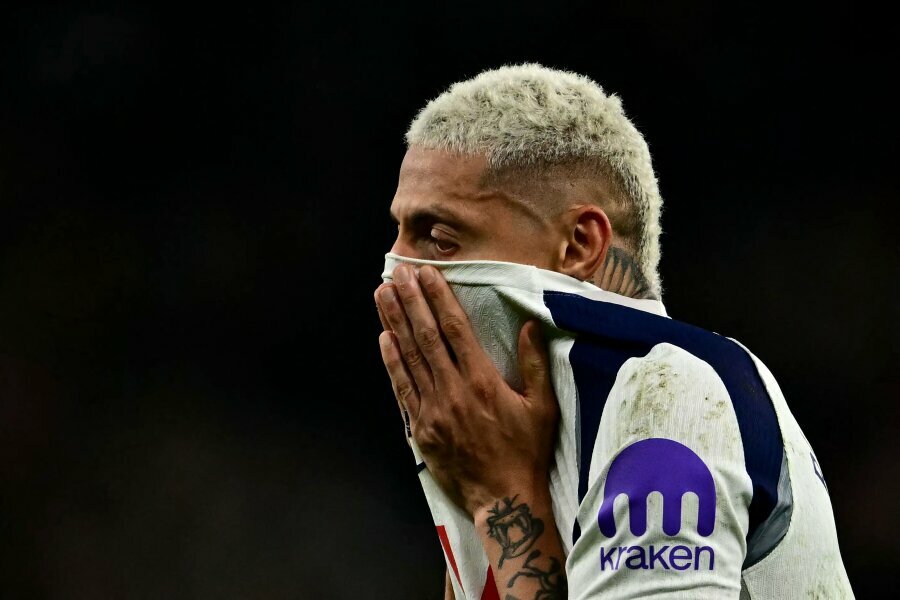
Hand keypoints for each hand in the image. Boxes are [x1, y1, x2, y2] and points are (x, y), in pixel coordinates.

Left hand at [374, 263, 559, 515]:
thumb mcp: (544, 408)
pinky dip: (392, 362)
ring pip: (410, 357)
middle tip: (398, 272)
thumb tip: (529, 324)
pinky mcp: (421, 429)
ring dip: (394, 322)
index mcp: (484, 382)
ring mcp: (433, 410)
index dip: (439, 298)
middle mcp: (454, 391)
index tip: (428, 274)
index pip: (455, 329)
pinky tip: (384, 338)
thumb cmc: (527, 452)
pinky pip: (402, 389)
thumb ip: (536, 364)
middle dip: (411, 301)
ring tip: (383, 294)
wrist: (504, 499)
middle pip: (426, 336)